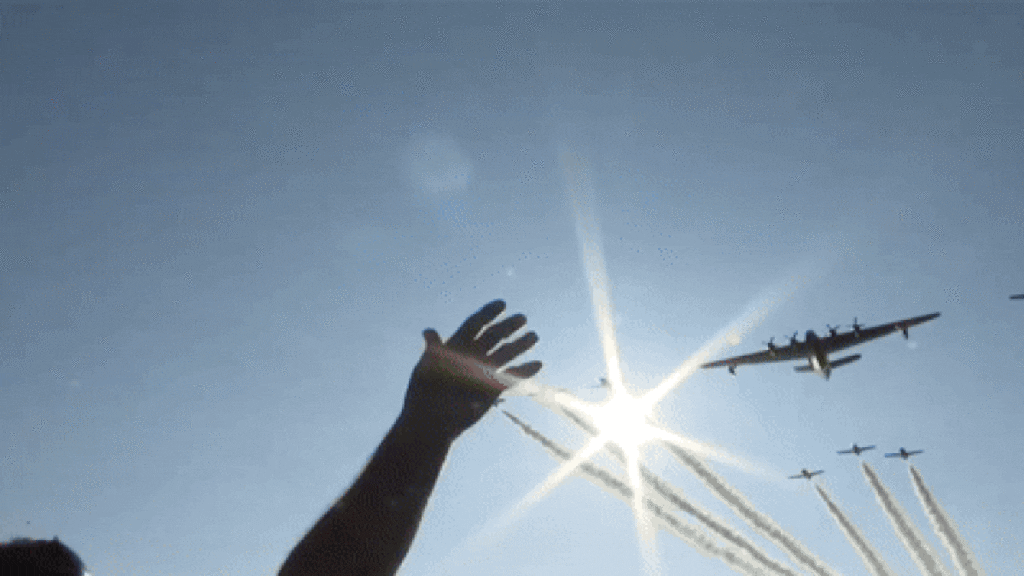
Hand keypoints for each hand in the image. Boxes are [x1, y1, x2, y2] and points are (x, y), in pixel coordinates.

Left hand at [402, 300, 541, 438]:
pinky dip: (524, 371)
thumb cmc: (424, 395)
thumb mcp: (427, 370)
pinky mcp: (492, 388)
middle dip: (508, 326)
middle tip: (522, 318)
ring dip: (519, 345)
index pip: (475, 324)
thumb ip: (433, 351)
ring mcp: (483, 371)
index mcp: (457, 345)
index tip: (502, 304)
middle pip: (494, 336)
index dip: (488, 313)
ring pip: (505, 354)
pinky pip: (511, 377)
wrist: (432, 423)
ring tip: (534, 336)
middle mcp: (472, 355)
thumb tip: (428, 332)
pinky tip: (538, 364)